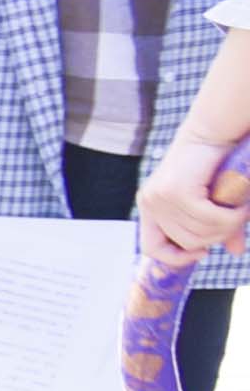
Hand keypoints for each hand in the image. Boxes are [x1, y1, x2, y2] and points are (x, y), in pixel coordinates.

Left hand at [148, 147, 249, 266]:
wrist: (212, 132)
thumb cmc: (212, 165)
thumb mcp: (212, 201)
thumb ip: (220, 226)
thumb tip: (235, 252)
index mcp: (149, 207)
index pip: (151, 248)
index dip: (176, 258)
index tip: (202, 252)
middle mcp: (150, 203)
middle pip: (185, 243)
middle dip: (214, 238)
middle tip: (232, 223)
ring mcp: (161, 198)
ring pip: (200, 233)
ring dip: (227, 226)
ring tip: (239, 210)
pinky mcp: (178, 192)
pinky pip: (209, 219)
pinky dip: (231, 217)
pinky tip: (241, 206)